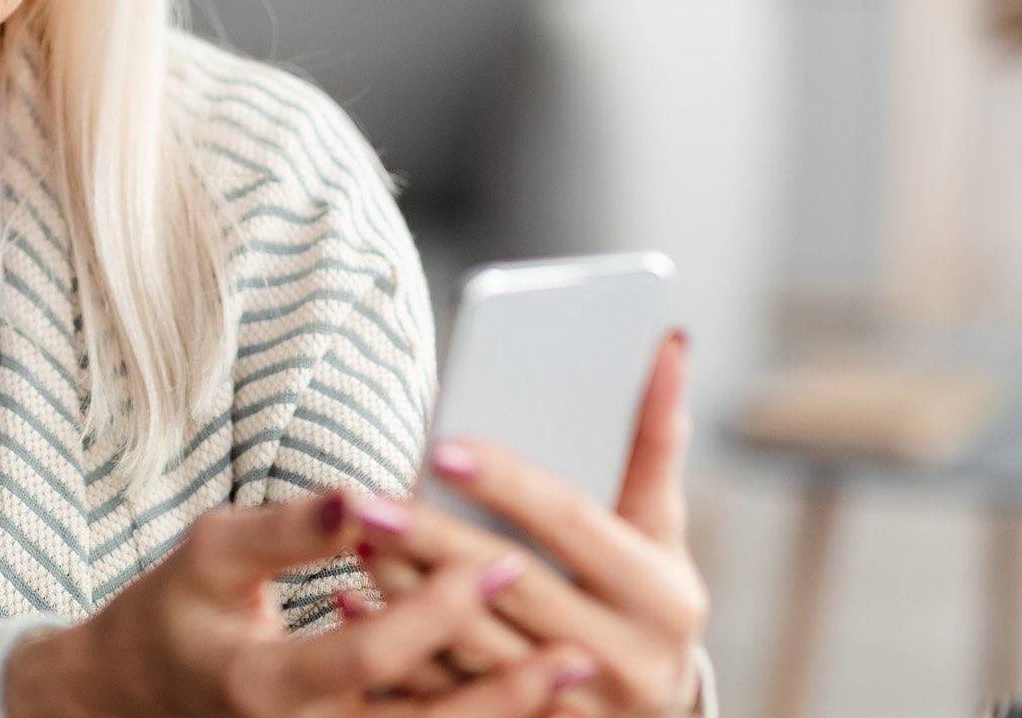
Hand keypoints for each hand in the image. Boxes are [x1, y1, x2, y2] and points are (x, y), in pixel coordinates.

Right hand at [4, 487, 601, 717]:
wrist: (130, 697)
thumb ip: (289, 529)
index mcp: (258, 688)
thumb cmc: (175, 611)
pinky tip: (530, 700)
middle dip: (504, 696)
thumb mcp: (211, 553)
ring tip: (575, 676)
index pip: (364, 658)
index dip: (436, 613)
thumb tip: (361, 498)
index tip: (501, 563)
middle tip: (580, 653)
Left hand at [350, 331, 707, 715]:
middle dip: (433, 538)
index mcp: (663, 596)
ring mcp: (575, 708)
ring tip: (356, 539)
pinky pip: (446, 696)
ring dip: (404, 592)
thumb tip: (669, 340)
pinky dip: (397, 648)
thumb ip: (656, 438)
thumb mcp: (660, 523)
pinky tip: (352, 602)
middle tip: (367, 499)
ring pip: (471, 645)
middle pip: (510, 585)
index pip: (572, 523)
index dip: (507, 484)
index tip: (440, 447)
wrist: (651, 707)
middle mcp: (628, 660)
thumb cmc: (644, 587)